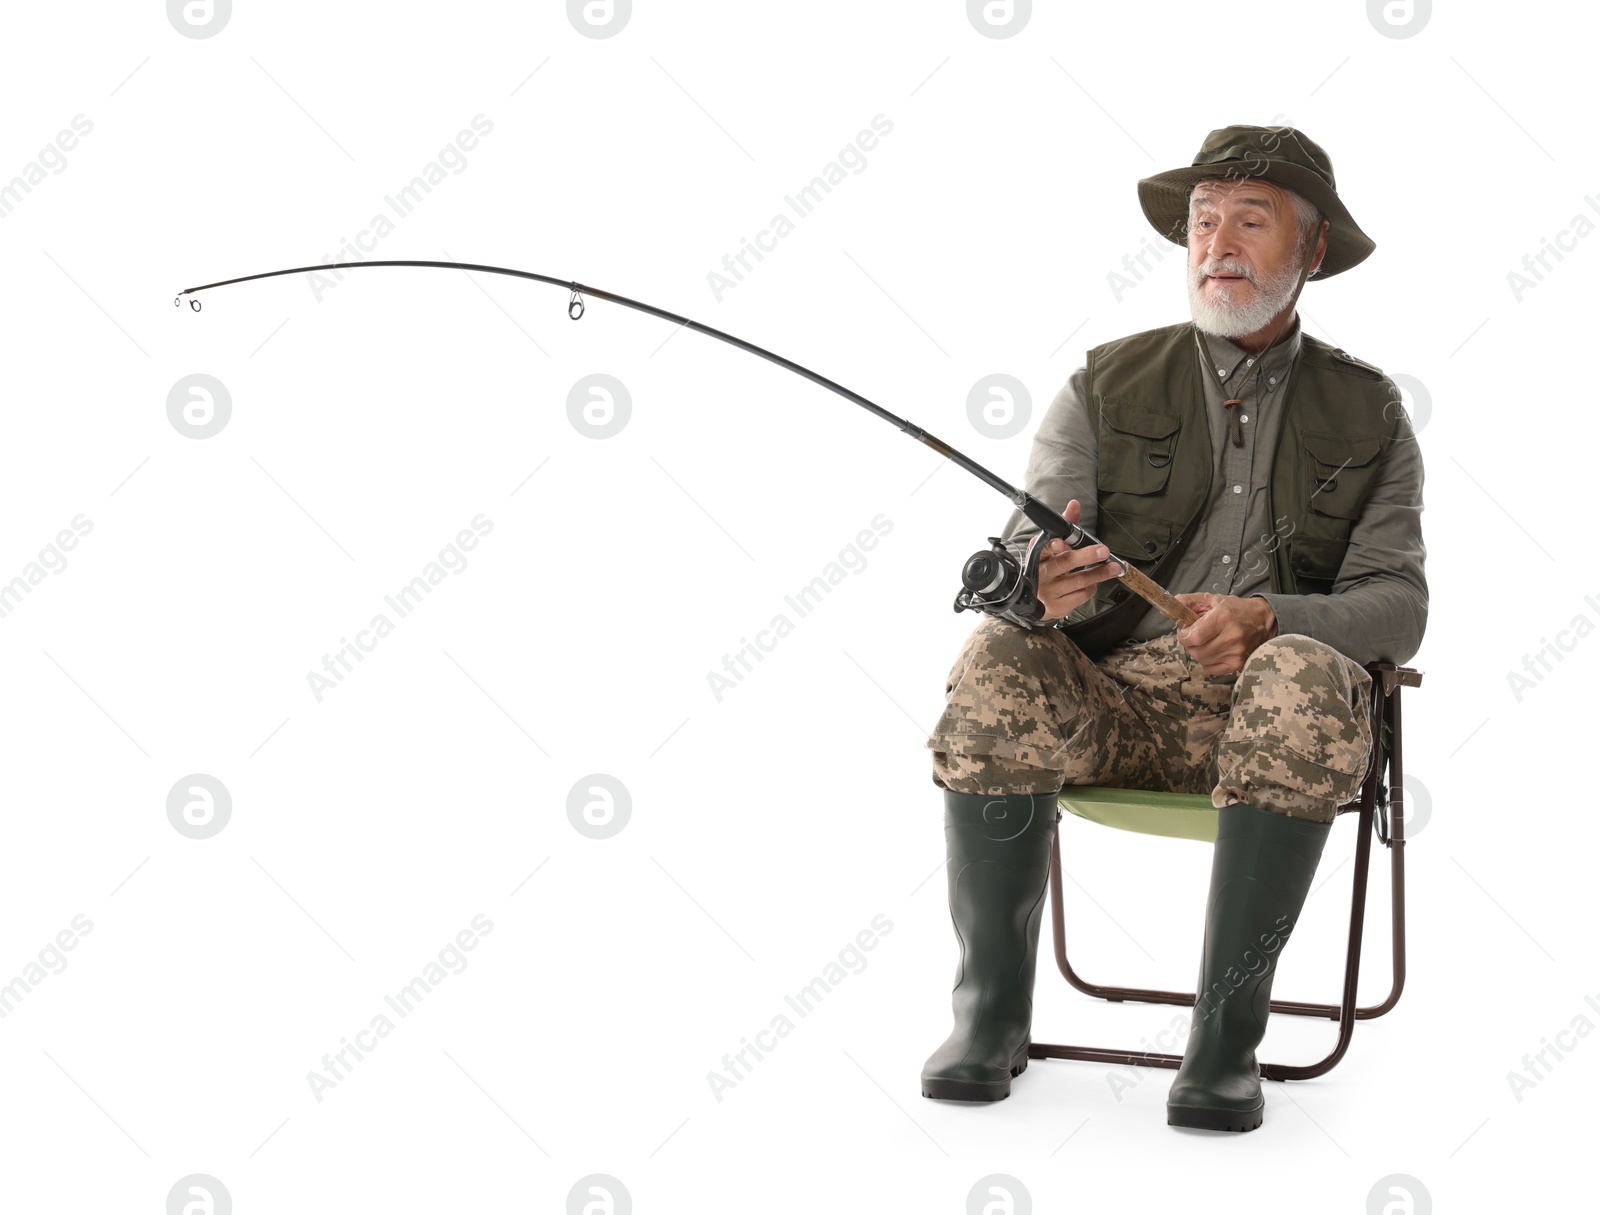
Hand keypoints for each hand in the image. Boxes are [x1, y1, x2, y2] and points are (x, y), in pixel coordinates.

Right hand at [1037, 499, 1123, 621]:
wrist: (1036, 599)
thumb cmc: (1046, 567)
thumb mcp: (1051, 545)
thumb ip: (1065, 525)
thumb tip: (1074, 505)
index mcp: (1039, 555)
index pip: (1044, 547)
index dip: (1054, 545)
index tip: (1062, 542)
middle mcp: (1042, 573)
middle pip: (1065, 563)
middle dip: (1087, 556)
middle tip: (1103, 551)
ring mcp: (1050, 591)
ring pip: (1079, 580)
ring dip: (1099, 573)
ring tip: (1114, 567)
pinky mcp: (1058, 606)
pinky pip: (1081, 595)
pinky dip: (1091, 587)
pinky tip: (1093, 582)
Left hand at [1173, 592, 1277, 674]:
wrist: (1263, 620)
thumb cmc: (1234, 609)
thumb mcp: (1211, 599)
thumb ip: (1187, 602)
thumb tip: (1168, 609)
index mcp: (1222, 618)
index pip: (1193, 637)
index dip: (1184, 635)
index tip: (1186, 630)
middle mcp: (1231, 637)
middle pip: (1195, 651)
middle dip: (1189, 644)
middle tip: (1195, 636)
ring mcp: (1236, 652)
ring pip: (1201, 660)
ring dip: (1198, 652)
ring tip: (1207, 641)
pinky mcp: (1238, 664)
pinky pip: (1210, 669)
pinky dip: (1207, 662)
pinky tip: (1214, 651)